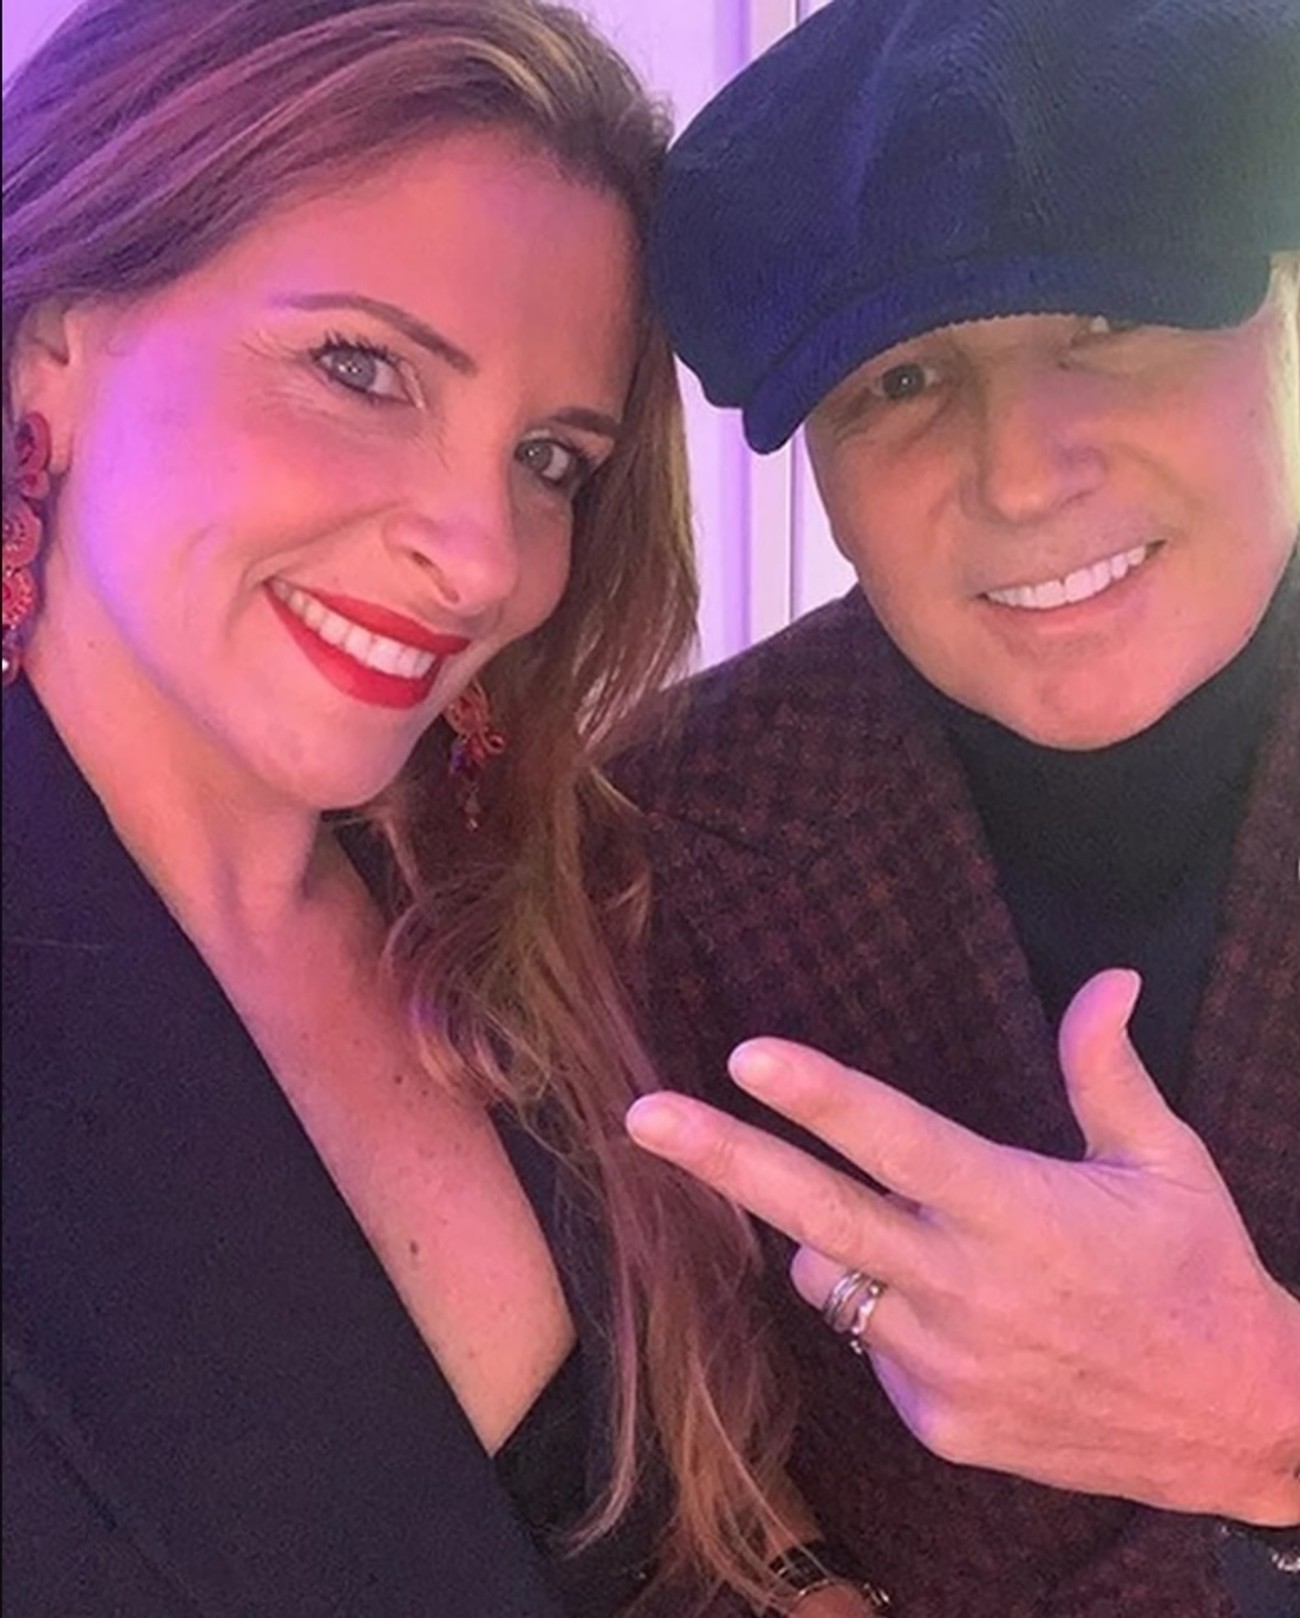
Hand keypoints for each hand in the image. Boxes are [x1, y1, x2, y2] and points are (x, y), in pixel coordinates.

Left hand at [627, 970, 1299, 1522]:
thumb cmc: (1198, 1274)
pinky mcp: (940, 1424)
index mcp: (1019, 1210)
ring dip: (832, 1245)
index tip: (746, 1055)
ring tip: (915, 1235)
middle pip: (819, 1217)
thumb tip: (1108, 977)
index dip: (819, 1096)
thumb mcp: (1168, 1162)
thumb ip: (1106, 1071)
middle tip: (642, 1117)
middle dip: (722, 1161)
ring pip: (827, 1282)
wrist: (1232, 1423)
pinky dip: (886, 1317)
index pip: (899, 1140)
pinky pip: (869, 1349)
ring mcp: (947, 1366)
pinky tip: (961, 1316)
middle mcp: (969, 1289)